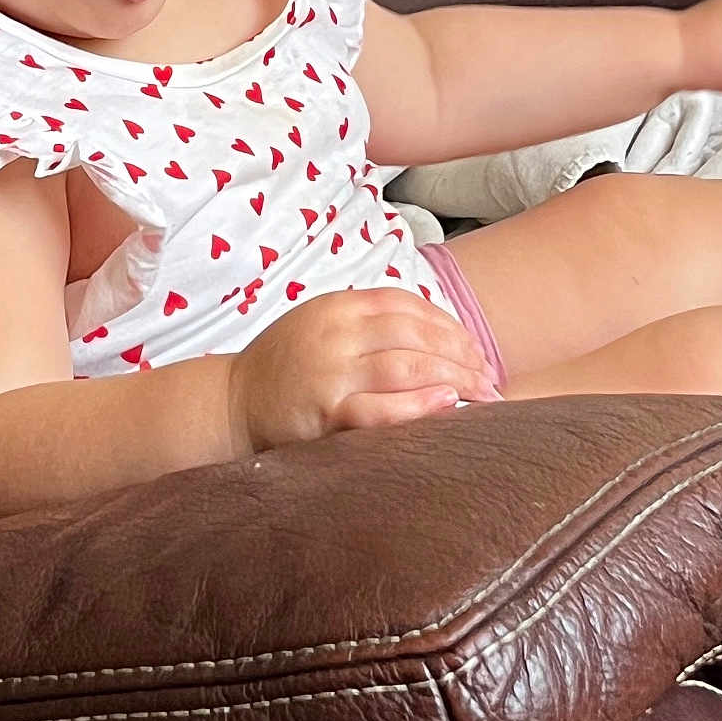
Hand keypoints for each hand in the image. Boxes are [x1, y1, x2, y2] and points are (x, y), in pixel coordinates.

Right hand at [226, 287, 502, 453]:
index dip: (448, 325)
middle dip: (460, 354)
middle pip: (414, 335)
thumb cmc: (287, 366)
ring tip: (481, 392)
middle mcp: (335, 334)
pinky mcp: (324, 414)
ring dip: (452, 378)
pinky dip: (417, 406)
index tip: (474, 348)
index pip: (406, 305)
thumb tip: (438, 337)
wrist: (232, 403)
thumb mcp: (322, 324)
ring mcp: (329, 374)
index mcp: (337, 306)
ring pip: (405, 367)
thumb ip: (369, 323)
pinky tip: (446, 404)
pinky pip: (379, 410)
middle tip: (489, 377)